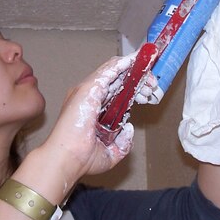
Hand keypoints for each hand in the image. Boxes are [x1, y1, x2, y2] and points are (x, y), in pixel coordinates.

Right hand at [40, 54, 139, 182]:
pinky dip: (123, 64)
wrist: (67, 159)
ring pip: (114, 72)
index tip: (147, 95)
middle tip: (152, 86)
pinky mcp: (88, 88)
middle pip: (116, 79)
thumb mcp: (110, 154)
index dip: (133, 90)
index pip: (115, 91)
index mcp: (91, 109)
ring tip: (150, 78)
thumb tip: (128, 127)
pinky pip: (109, 70)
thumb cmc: (81, 159)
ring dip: (134, 71)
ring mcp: (87, 91)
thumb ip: (122, 143)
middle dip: (137, 80)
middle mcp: (88, 97)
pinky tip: (136, 60)